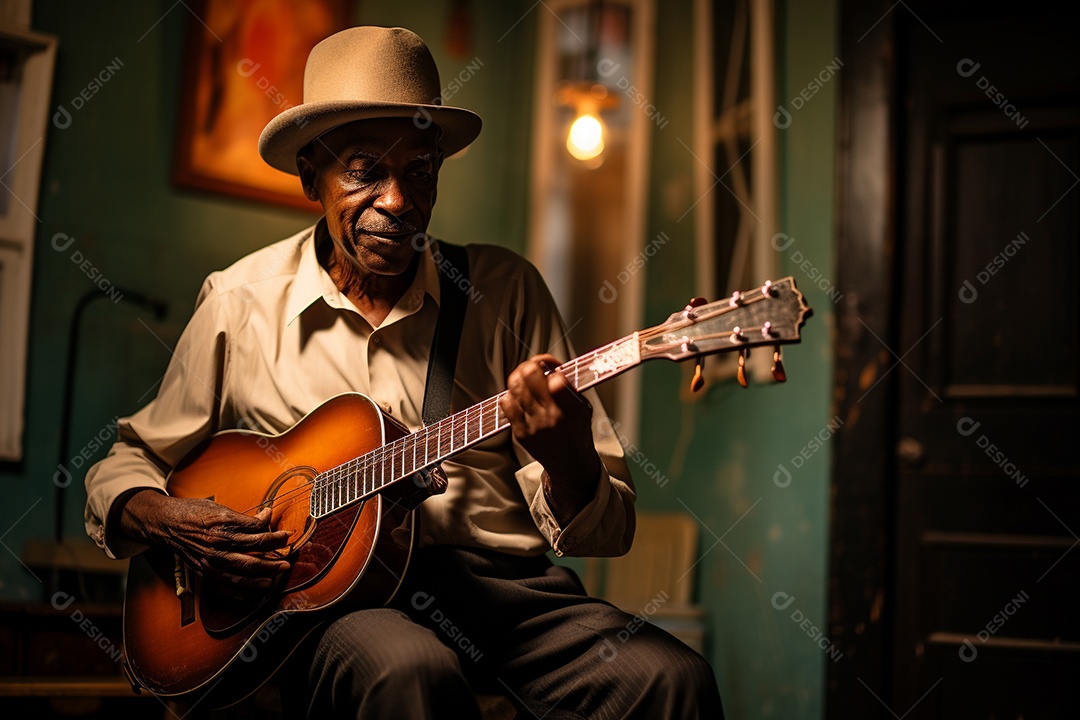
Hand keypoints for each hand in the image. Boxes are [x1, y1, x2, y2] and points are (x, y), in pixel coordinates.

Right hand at [120, 490, 290, 594]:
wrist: (166, 524)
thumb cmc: (194, 513)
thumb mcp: (220, 509)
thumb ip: (245, 517)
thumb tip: (267, 515)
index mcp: (222, 528)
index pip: (256, 534)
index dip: (274, 536)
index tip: (287, 535)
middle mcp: (217, 547)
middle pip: (251, 558)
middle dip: (272, 562)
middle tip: (286, 562)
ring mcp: (210, 563)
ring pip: (240, 576)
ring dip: (260, 580)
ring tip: (273, 580)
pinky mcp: (204, 573)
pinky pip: (225, 588)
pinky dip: (240, 593)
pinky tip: (253, 594)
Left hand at [499, 354, 601, 523]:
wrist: (570, 464)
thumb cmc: (577, 430)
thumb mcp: (583, 407)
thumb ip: (568, 387)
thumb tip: (549, 365)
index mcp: (572, 409)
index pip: (556, 380)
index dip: (548, 364)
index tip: (549, 365)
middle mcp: (552, 418)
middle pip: (529, 376)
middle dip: (530, 366)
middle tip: (533, 367)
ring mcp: (533, 426)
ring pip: (515, 387)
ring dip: (519, 378)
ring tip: (525, 379)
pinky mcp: (520, 433)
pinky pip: (506, 404)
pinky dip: (511, 395)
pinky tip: (519, 396)